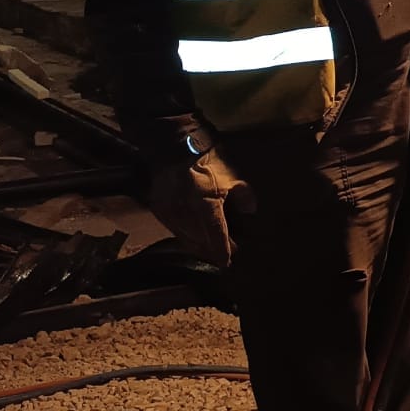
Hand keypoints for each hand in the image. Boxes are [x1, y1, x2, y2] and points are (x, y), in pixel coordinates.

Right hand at [147, 147, 254, 269]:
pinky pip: (173, 230)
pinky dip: (185, 237)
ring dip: (198, 247)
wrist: (174, 147)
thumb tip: (250, 211)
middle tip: (226, 254)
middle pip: (200, 242)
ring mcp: (170, 213)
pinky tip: (193, 239)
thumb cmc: (206, 160)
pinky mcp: (159, 210)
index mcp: (206, 206)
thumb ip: (243, 195)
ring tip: (210, 250)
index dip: (223, 251)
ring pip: (185, 239)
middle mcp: (185, 214)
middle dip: (212, 250)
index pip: (216, 236)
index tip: (228, 262)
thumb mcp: (230, 176)